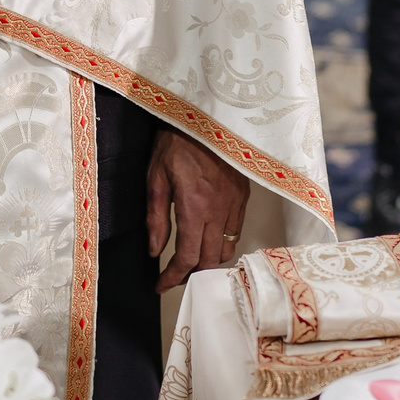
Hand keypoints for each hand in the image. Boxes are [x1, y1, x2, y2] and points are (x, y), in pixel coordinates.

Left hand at [147, 129, 251, 292]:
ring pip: (227, 249)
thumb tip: (155, 250)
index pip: (187, 257)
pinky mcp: (244, 194)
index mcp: (195, 207)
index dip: (173, 277)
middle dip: (191, 274)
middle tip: (174, 276)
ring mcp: (236, 202)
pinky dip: (223, 242)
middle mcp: (220, 210)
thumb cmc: (176, 140)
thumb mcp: (156, 177)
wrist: (206, 114)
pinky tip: (208, 237)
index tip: (160, 285)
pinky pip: (237, 229)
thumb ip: (156, 217)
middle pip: (210, 260)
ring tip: (192, 259)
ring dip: (209, 260)